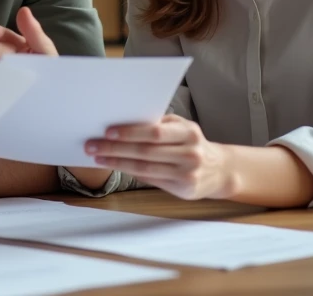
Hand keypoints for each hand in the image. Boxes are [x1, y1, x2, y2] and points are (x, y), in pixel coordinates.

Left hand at [85, 114, 231, 200]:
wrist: (220, 170)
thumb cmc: (192, 143)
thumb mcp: (182, 128)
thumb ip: (160, 124)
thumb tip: (125, 122)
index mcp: (189, 133)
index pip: (155, 133)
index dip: (130, 132)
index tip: (108, 131)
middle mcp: (190, 154)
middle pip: (146, 151)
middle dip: (116, 148)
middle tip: (92, 145)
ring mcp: (187, 174)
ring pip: (145, 168)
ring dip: (118, 162)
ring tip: (98, 157)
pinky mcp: (183, 190)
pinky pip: (151, 180)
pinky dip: (130, 172)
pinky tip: (116, 166)